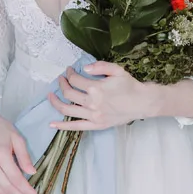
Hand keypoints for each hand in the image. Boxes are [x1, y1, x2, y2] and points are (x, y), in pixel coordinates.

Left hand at [48, 63, 192, 128]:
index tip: (69, 70)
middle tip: (61, 79)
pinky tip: (51, 124)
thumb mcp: (117, 70)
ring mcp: (92, 116)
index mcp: (96, 88)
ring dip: (56, 102)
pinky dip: (62, 126)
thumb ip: (100, 66)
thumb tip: (85, 68)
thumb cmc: (129, 85)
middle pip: (68, 93)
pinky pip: (75, 127)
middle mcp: (91, 103)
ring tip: (51, 96)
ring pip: (67, 110)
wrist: (141, 103)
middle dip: (61, 84)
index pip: (75, 80)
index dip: (69, 73)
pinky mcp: (95, 125)